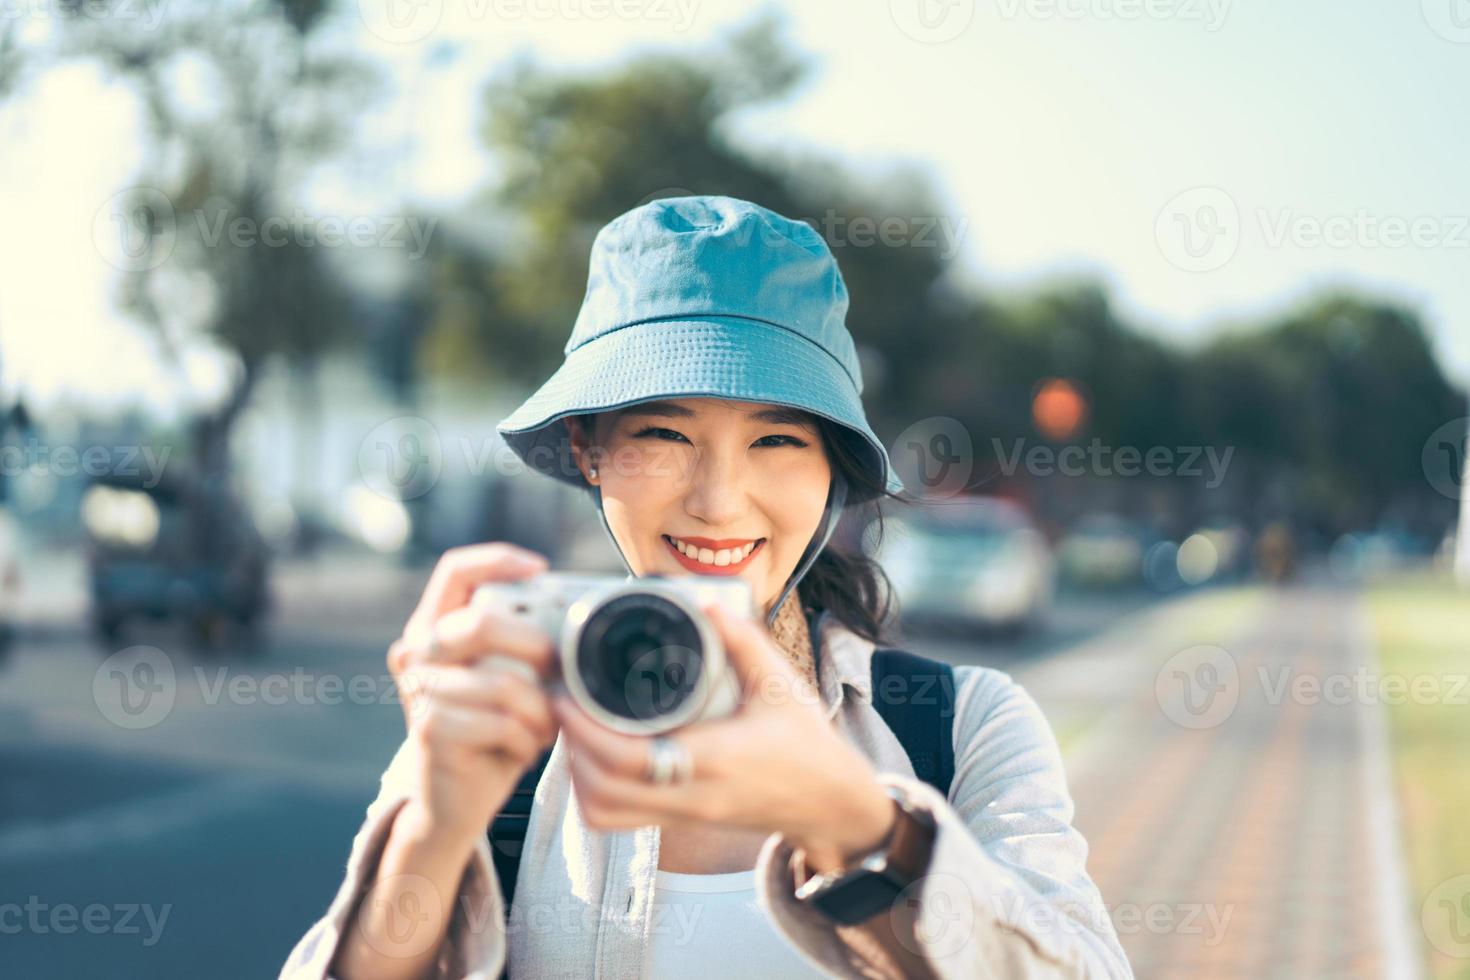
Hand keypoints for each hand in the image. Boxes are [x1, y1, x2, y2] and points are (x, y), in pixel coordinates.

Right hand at [387, 543, 560, 844]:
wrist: (456, 800)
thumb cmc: (495, 729)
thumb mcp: (510, 677)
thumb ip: (524, 643)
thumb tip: (576, 614)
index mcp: (434, 626)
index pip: (455, 571)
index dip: (498, 560)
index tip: (542, 570)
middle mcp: (417, 652)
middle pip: (482, 623)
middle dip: (537, 648)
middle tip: (559, 672)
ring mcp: (418, 691)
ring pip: (502, 684)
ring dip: (540, 711)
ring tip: (545, 726)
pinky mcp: (428, 730)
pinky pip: (500, 723)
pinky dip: (527, 739)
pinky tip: (524, 750)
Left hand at [551, 602, 895, 868]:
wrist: (831, 802)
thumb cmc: (808, 742)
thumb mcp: (781, 683)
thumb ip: (742, 640)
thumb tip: (706, 600)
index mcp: (715, 759)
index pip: (631, 759)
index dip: (586, 731)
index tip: (565, 695)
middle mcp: (693, 794)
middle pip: (604, 791)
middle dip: (572, 749)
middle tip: (561, 702)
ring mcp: (684, 813)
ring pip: (605, 814)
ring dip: (579, 775)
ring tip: (576, 728)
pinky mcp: (680, 821)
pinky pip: (620, 820)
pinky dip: (595, 794)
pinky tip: (595, 757)